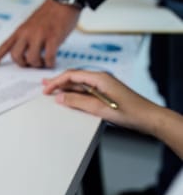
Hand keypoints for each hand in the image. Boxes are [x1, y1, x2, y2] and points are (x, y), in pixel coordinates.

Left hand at [0, 0, 80, 67]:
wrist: (63, 1)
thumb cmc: (49, 13)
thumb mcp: (31, 23)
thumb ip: (26, 36)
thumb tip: (26, 52)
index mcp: (20, 30)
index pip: (5, 45)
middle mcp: (27, 33)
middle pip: (16, 56)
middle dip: (23, 64)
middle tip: (31, 64)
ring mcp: (39, 35)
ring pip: (31, 58)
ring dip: (38, 64)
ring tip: (44, 63)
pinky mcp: (53, 37)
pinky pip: (48, 57)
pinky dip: (50, 63)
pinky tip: (52, 62)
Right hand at [42, 70, 162, 134]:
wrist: (149, 118)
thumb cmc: (131, 112)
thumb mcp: (100, 108)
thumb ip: (78, 102)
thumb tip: (61, 98)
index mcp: (100, 78)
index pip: (72, 75)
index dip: (57, 82)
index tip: (47, 89)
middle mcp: (101, 79)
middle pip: (74, 78)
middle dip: (58, 82)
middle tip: (44, 86)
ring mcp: (104, 86)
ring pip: (79, 85)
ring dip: (66, 89)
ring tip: (52, 91)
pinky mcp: (106, 94)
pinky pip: (86, 92)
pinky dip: (75, 94)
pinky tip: (68, 98)